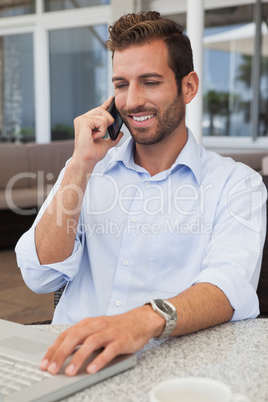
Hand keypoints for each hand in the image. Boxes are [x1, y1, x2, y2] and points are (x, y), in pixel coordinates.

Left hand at [40, 306, 164, 375]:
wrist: (140, 320)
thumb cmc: (116, 327)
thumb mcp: (96, 328)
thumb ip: (82, 339)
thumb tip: (62, 354)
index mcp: (88, 323)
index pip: (67, 334)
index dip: (54, 348)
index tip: (45, 362)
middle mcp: (97, 326)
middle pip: (75, 337)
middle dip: (61, 353)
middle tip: (51, 369)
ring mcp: (110, 333)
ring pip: (91, 343)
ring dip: (78, 358)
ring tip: (69, 372)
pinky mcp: (122, 340)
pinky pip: (109, 350)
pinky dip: (99, 360)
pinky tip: (91, 369)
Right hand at [72, 96, 123, 170]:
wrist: (87, 160)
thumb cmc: (92, 154)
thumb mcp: (106, 144)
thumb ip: (113, 138)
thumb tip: (120, 133)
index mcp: (87, 122)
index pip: (98, 110)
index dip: (106, 104)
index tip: (112, 99)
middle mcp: (83, 119)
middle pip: (103, 110)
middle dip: (108, 121)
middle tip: (101, 133)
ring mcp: (82, 119)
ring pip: (103, 116)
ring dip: (104, 129)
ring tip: (95, 137)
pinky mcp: (83, 121)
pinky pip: (101, 121)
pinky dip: (101, 131)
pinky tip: (94, 136)